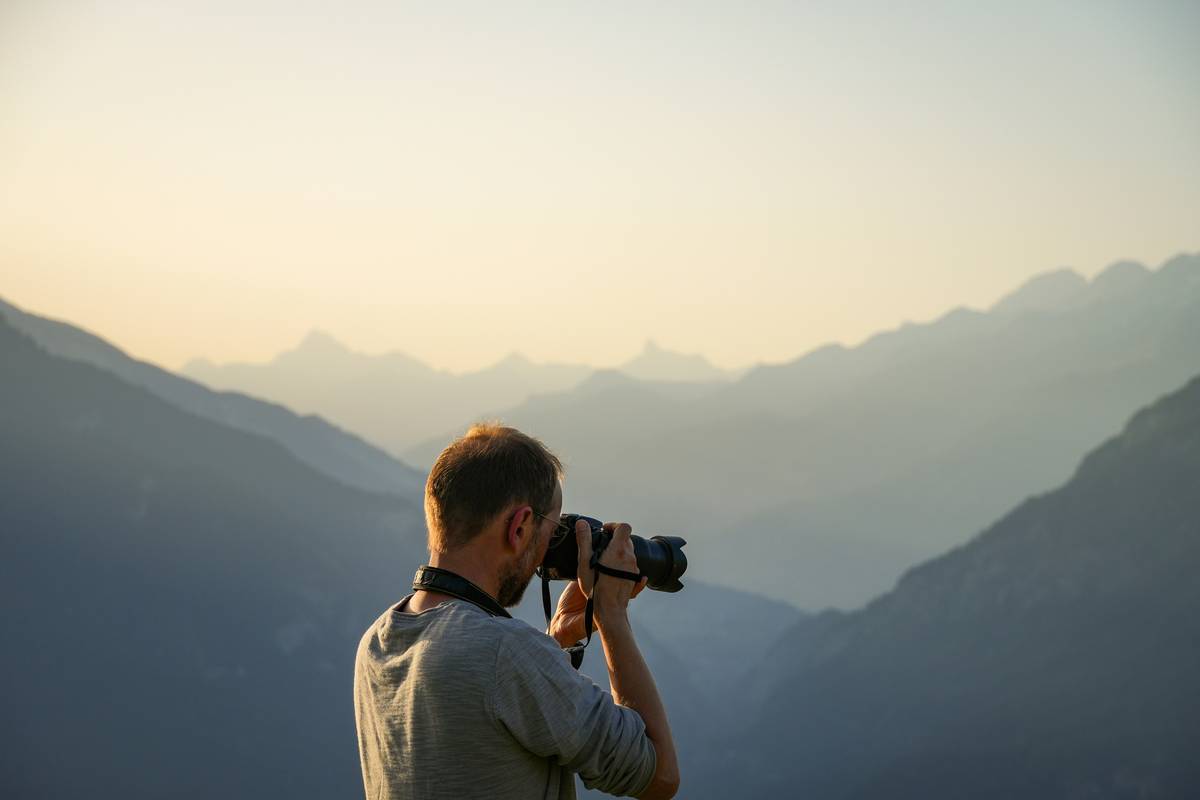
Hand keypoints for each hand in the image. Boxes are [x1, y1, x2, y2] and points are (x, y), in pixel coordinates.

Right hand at [548, 519, 646, 645]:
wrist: (609, 610)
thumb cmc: (595, 587)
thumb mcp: (584, 562)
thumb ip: (584, 540)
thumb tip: (582, 523)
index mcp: (618, 550)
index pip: (624, 527)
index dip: (614, 525)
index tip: (604, 531)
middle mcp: (629, 557)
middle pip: (626, 539)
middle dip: (614, 539)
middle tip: (601, 546)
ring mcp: (633, 568)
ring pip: (628, 553)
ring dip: (618, 552)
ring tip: (603, 561)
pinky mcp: (634, 578)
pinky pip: (630, 566)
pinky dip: (622, 564)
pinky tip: (612, 572)